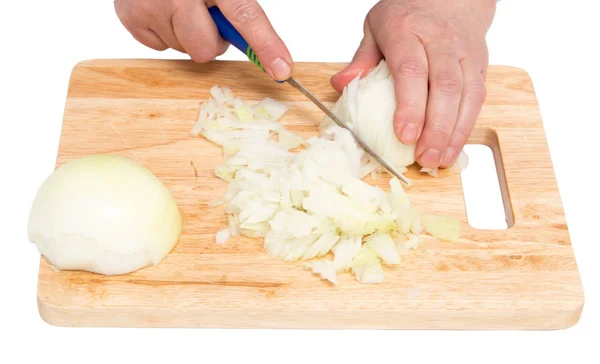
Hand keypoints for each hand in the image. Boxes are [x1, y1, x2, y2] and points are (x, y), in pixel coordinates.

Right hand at [114, 0, 292, 80]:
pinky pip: (160, 48)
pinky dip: (164, 34)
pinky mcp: (130, 15)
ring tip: (179, 8)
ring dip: (187, 35)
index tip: (282, 70)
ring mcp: (151, 5)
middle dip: (210, 41)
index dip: (266, 46)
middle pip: (207, 50)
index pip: (246, 16)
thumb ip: (240, 9)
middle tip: (204, 17)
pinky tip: (162, 11)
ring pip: (184, 51)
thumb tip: (273, 54)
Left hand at [331, 0, 495, 168]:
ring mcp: (464, 54)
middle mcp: (441, 42)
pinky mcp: (479, 66)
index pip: (411, 70)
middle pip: (444, 87)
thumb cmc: (408, 15)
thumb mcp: (376, 27)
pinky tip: (453, 149)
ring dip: (453, 132)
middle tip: (423, 157)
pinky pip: (478, 98)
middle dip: (435, 127)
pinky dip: (466, 127)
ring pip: (466, 95)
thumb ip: (361, 59)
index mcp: (408, 31)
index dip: (410, 105)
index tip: (404, 134)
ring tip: (438, 160)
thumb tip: (340, 85)